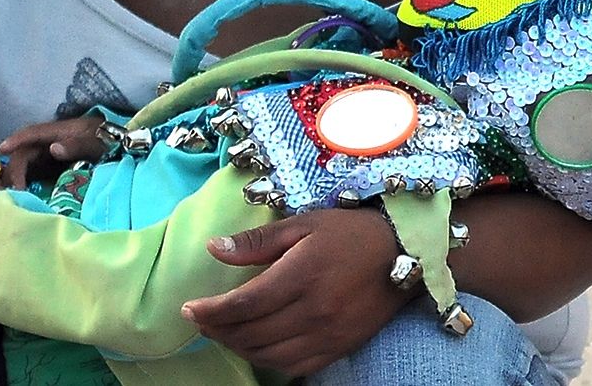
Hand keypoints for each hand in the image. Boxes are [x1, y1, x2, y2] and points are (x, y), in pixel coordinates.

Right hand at [0, 116, 111, 188]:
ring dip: (19, 177)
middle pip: (26, 152)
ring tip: (16, 196)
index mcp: (60, 131)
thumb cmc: (110, 141)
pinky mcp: (56, 168)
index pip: (33, 133)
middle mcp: (52, 142)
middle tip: (14, 191)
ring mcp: (53, 155)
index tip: (1, 149)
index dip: (16, 139)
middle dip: (16, 169)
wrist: (123, 147)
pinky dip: (28, 183)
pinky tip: (25, 197)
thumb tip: (54, 149)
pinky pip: (36, 174)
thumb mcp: (97, 142)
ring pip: (28, 164)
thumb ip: (78, 145)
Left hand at [181, 208, 410, 375]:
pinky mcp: (339, 348)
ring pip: (268, 355)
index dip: (210, 311)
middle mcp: (313, 311)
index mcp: (300, 276)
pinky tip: (255, 346)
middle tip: (200, 320)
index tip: (187, 308)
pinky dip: (267, 360)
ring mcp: (327, 334)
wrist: (404, 254)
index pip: (243, 305)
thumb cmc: (348, 233)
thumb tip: (213, 249)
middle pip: (251, 334)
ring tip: (222, 332)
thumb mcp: (302, 225)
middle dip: (217, 330)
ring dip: (238, 347)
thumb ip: (256, 242)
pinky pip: (294, 366)